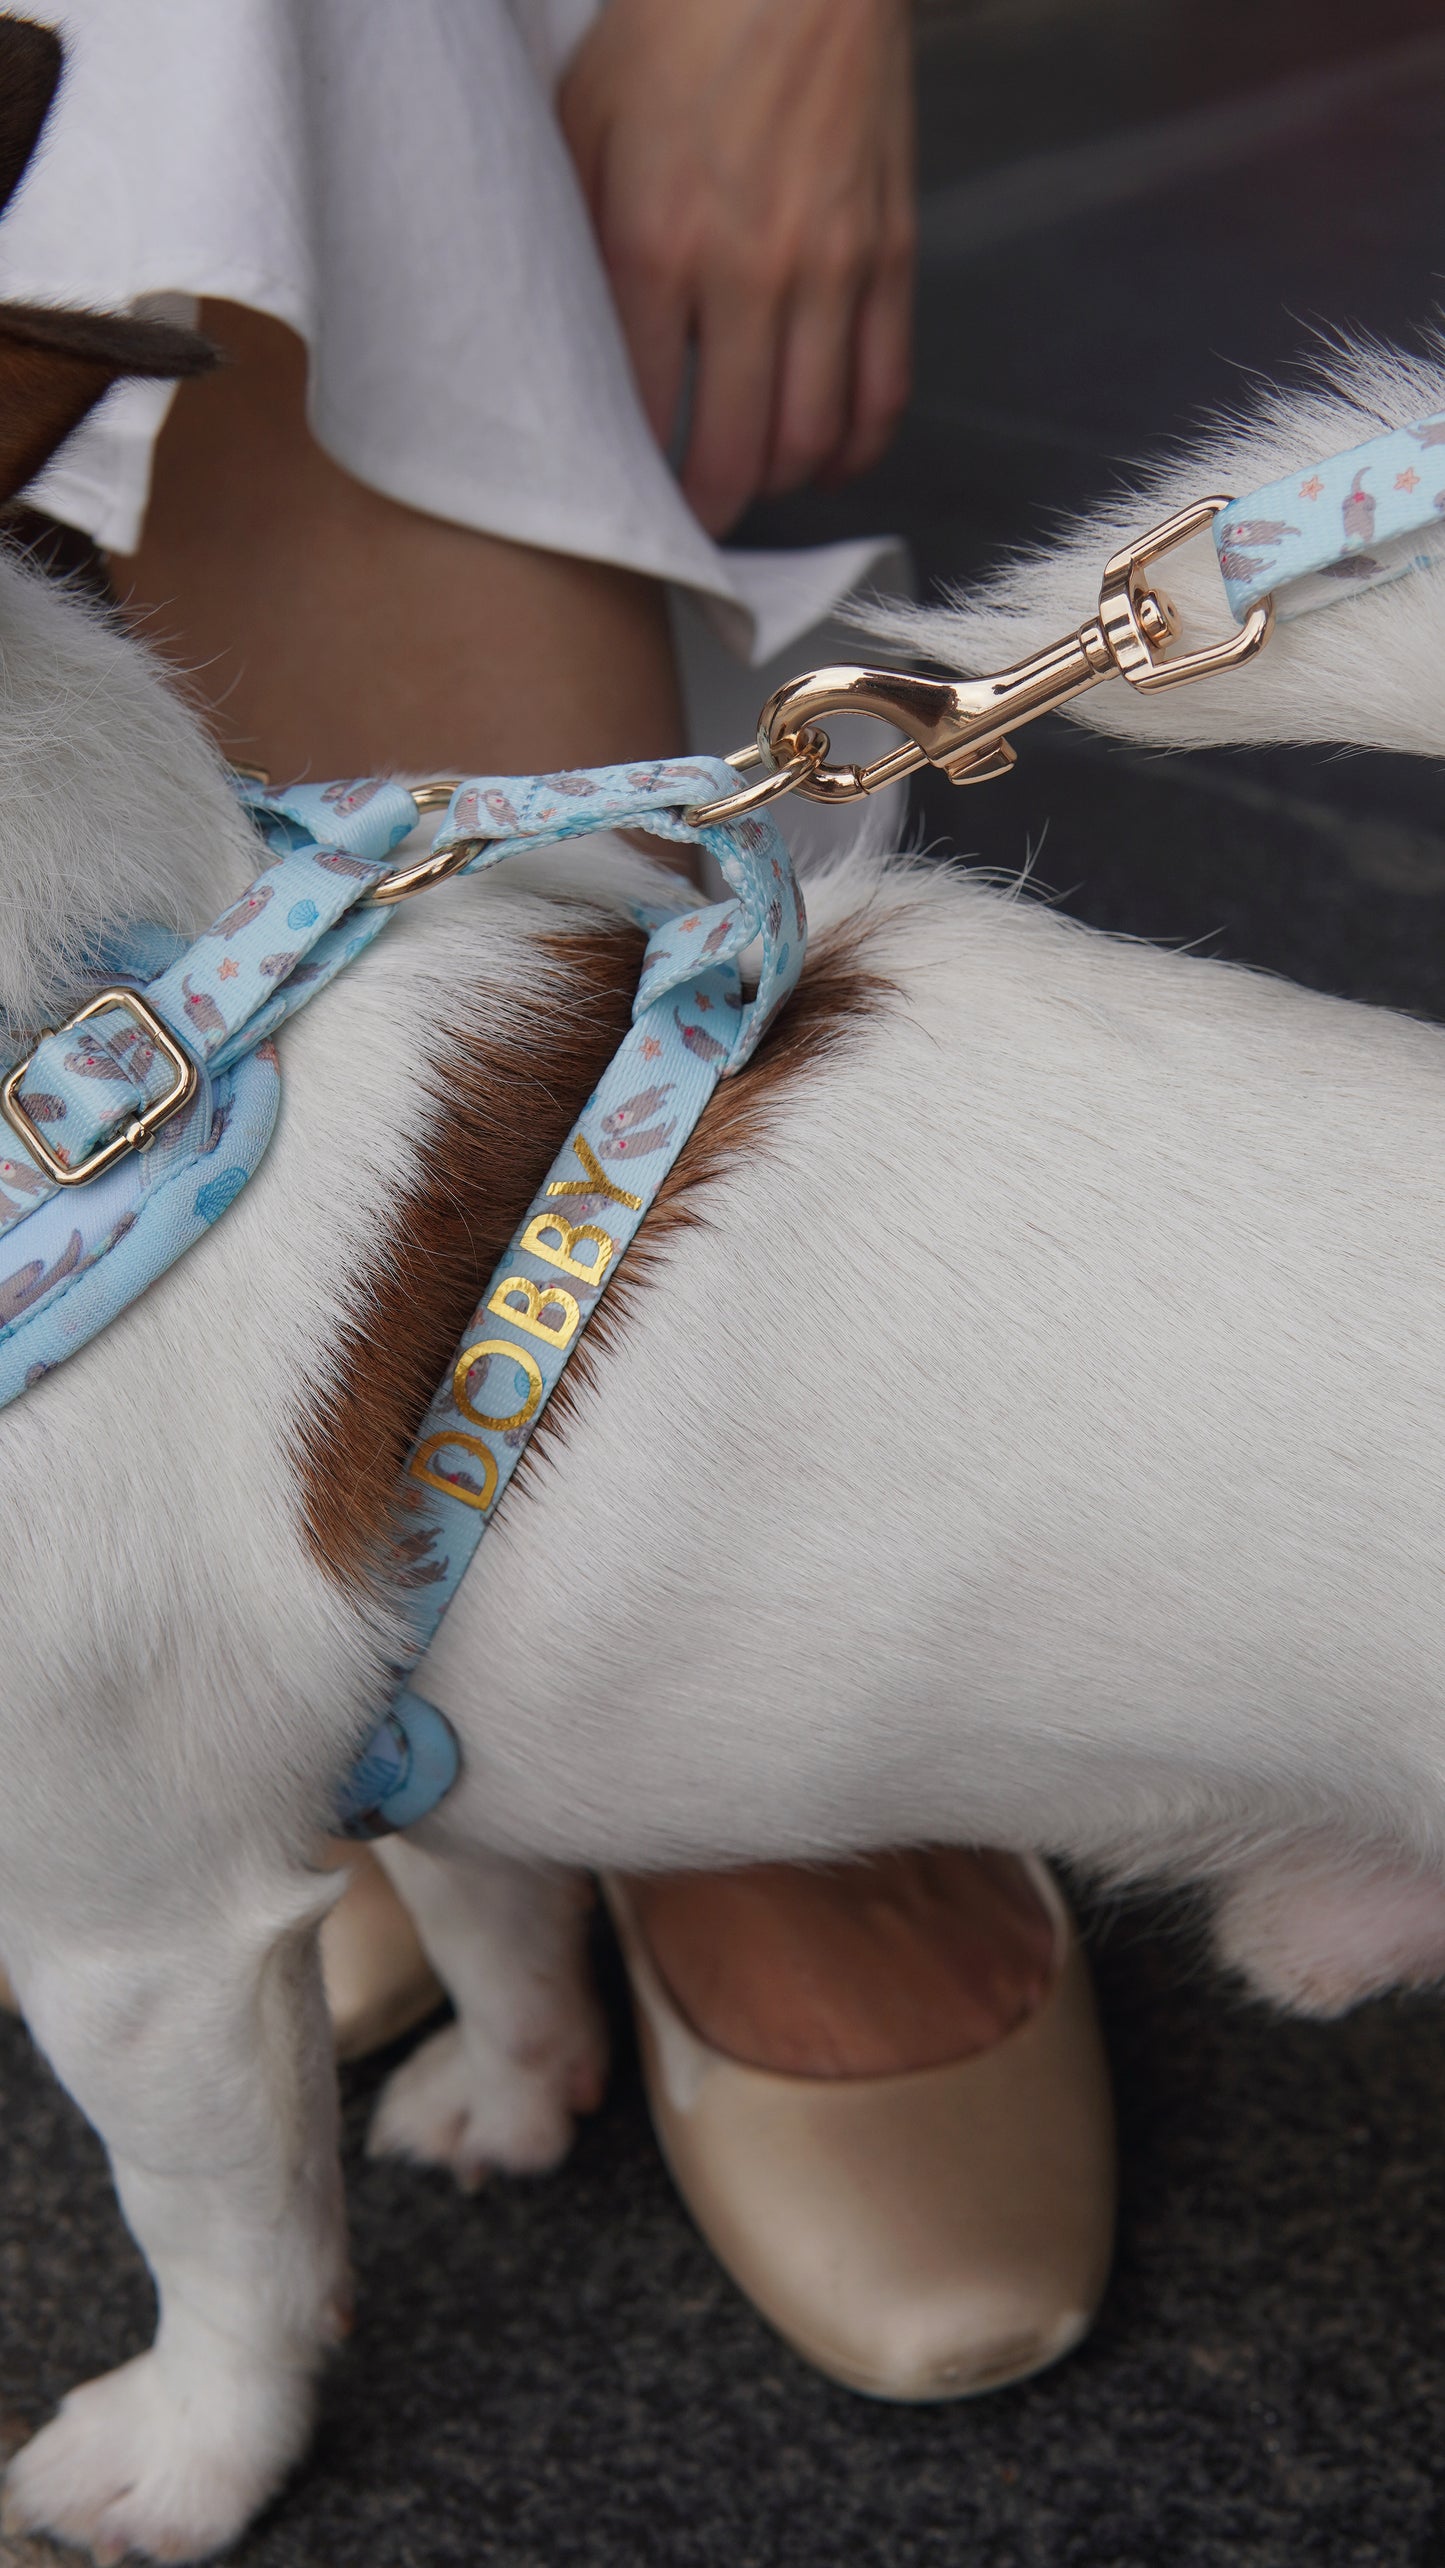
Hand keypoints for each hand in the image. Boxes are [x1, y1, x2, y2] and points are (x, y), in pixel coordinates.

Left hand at [559, 0, 914, 536]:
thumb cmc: (677, 24)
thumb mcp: (585, 118)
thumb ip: (577, 230)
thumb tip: (568, 333)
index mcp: (657, 242)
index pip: (646, 413)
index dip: (637, 476)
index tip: (627, 497)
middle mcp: (749, 273)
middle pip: (738, 451)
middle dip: (711, 509)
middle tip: (692, 522)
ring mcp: (830, 269)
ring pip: (812, 438)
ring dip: (779, 484)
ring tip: (752, 484)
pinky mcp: (889, 253)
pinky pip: (883, 389)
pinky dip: (855, 445)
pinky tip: (827, 459)